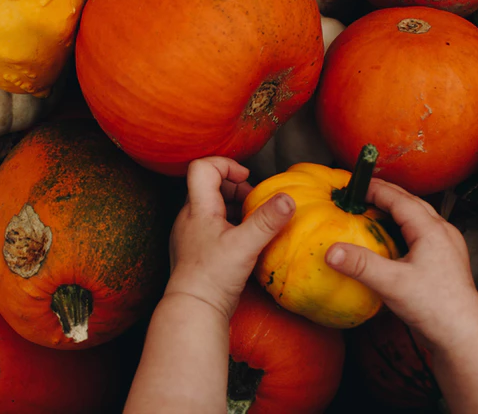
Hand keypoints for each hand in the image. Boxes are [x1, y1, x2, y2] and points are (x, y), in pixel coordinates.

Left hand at [165, 157, 294, 318]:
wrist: (193, 311)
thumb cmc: (213, 276)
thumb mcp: (245, 245)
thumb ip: (267, 220)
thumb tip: (288, 198)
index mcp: (198, 208)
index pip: (203, 167)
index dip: (226, 165)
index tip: (246, 179)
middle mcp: (189, 218)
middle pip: (209, 186)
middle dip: (235, 189)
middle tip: (254, 204)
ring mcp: (189, 235)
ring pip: (211, 208)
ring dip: (233, 208)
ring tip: (253, 222)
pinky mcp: (195, 251)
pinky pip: (212, 227)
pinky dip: (229, 226)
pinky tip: (244, 242)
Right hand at [325, 179, 477, 354]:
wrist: (463, 335)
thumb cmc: (433, 307)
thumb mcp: (392, 284)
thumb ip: (361, 265)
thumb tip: (331, 251)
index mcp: (431, 230)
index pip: (399, 199)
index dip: (375, 189)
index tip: (353, 185)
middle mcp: (443, 231)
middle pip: (411, 202)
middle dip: (386, 194)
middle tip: (361, 192)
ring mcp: (448, 245)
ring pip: (419, 216)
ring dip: (396, 209)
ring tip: (374, 210)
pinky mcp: (446, 259)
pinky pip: (423, 232)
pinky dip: (404, 226)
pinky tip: (393, 237)